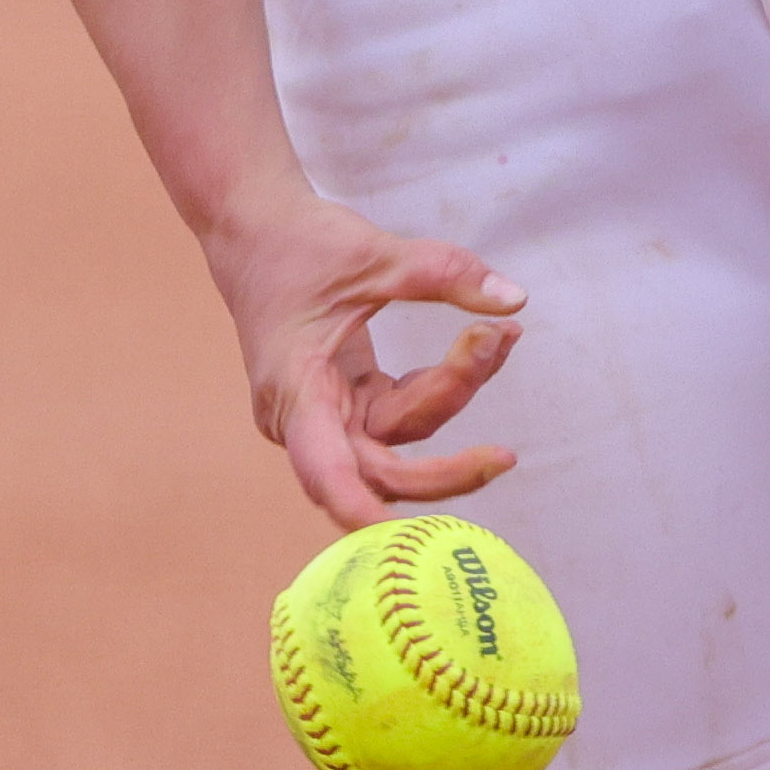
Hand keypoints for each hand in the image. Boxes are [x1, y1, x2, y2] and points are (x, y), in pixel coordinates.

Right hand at [207, 187, 528, 529]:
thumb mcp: (373, 252)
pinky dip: (436, 385)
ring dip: (451, 396)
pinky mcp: (341, 398)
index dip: (361, 512)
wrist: (255, 228)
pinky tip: (477, 346)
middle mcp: (304, 418)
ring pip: (396, 436)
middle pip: (378, 467)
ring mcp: (322, 412)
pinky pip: (396, 413)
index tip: (404, 541)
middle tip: (504, 456)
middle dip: (443, 466)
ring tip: (500, 340)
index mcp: (296, 391)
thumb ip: (444, 274)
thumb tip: (514, 301)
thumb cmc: (300, 243)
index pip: (327, 471)